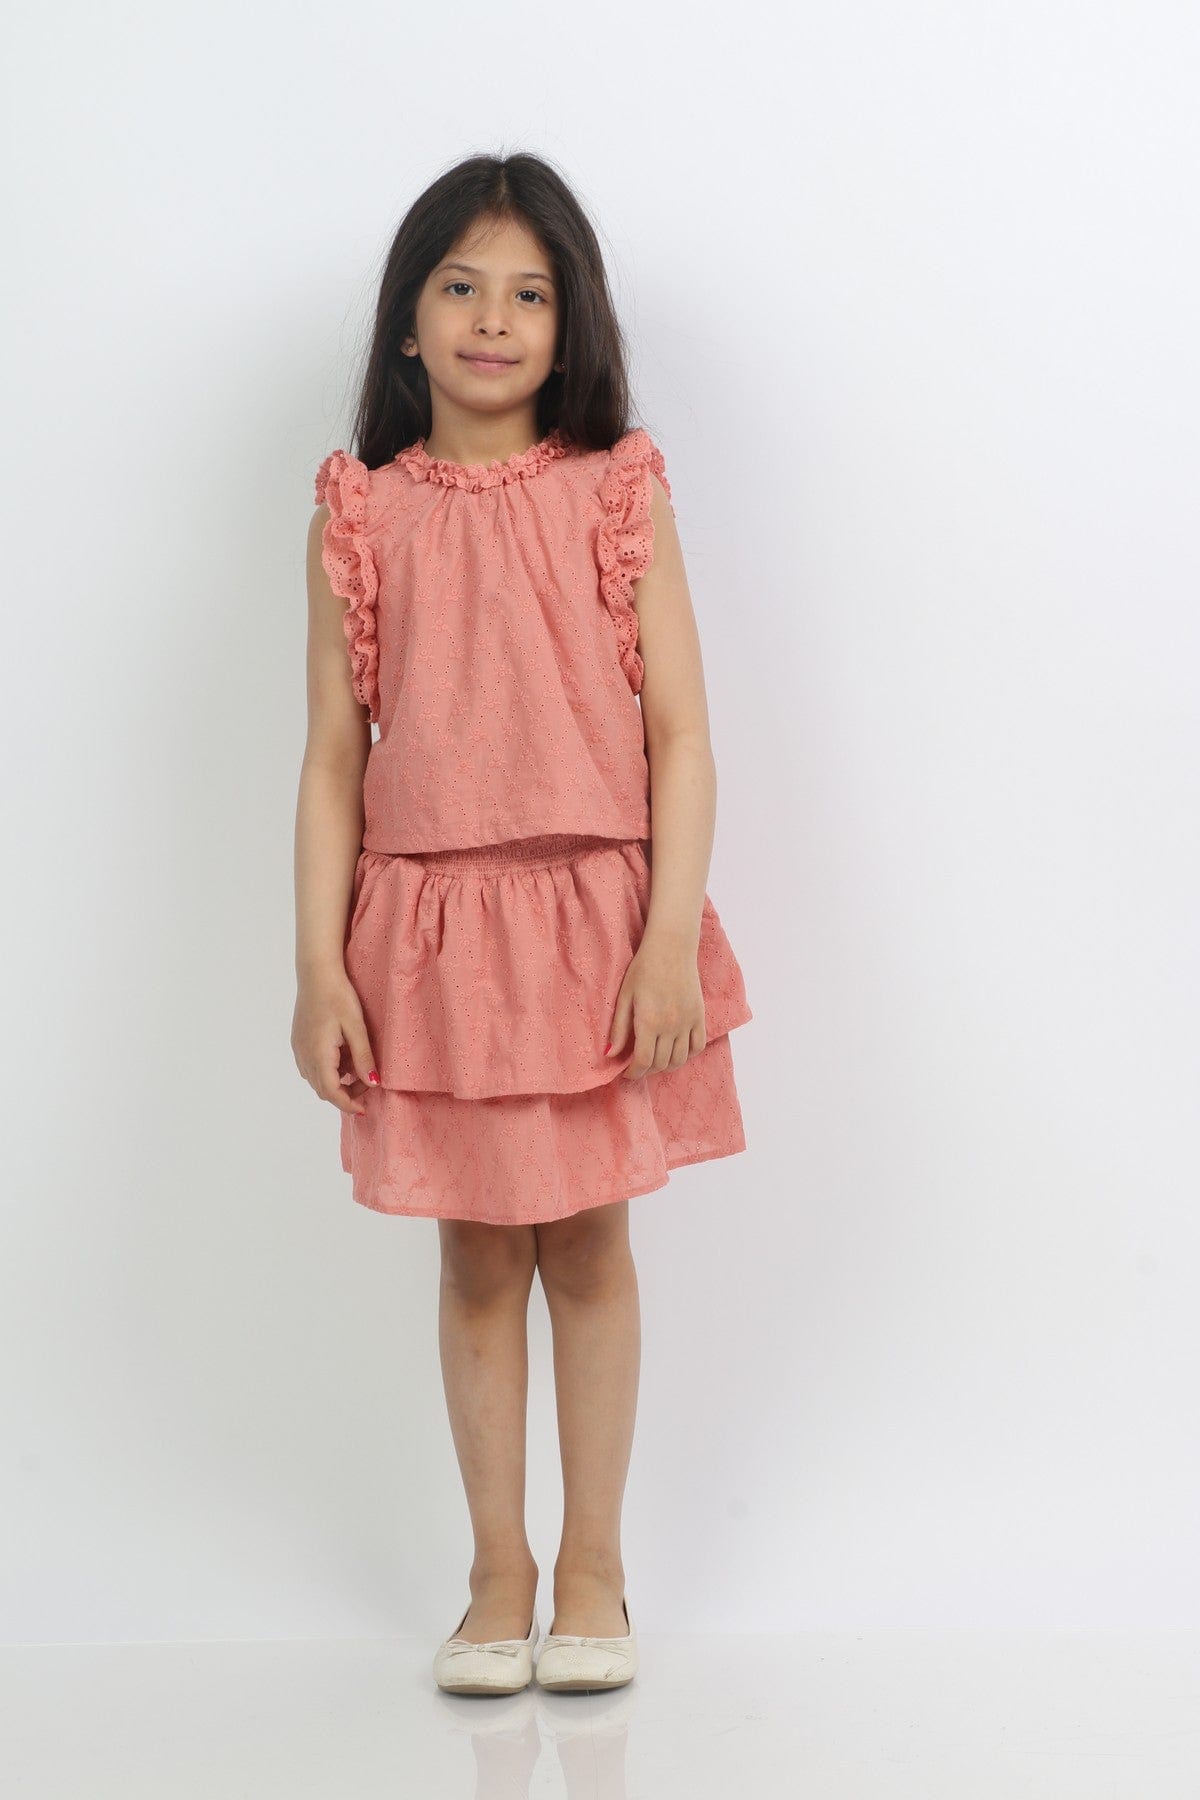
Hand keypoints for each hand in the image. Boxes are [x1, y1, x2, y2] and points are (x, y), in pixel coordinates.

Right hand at [291, 970, 377, 1115]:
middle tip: (368, 1086)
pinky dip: (328, 1071)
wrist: (316, 973)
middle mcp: (304, 1056)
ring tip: (358, 1070)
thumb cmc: (338, 996)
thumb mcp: (356, 1027)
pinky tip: (343, 1058)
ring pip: (316, 1079)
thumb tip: (372, 1084)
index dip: (348, 1104)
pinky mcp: (299, 1041)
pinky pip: (312, 1066)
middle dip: (345, 1094)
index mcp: (318, 1055)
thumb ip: (363, 1057)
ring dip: (336, 1083)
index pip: (331, 1092)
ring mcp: (299, 1049)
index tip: (364, 1109)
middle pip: (322, 1089)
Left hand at [604, 935, 705, 1079]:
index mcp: (649, 1022)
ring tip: (655, 1059)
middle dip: (647, 1070)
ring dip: (666, 1065)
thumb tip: (609, 1054)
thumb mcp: (624, 997)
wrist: (671, 948)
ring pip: (679, 1059)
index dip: (634, 1073)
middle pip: (661, 1063)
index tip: (626, 1073)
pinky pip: (698, 1046)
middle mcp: (670, 1026)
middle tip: (638, 1065)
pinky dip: (687, 1054)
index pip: (644, 1062)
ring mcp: (688, 1022)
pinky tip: (675, 1050)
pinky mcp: (699, 1016)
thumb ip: (618, 1028)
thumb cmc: (643, 969)